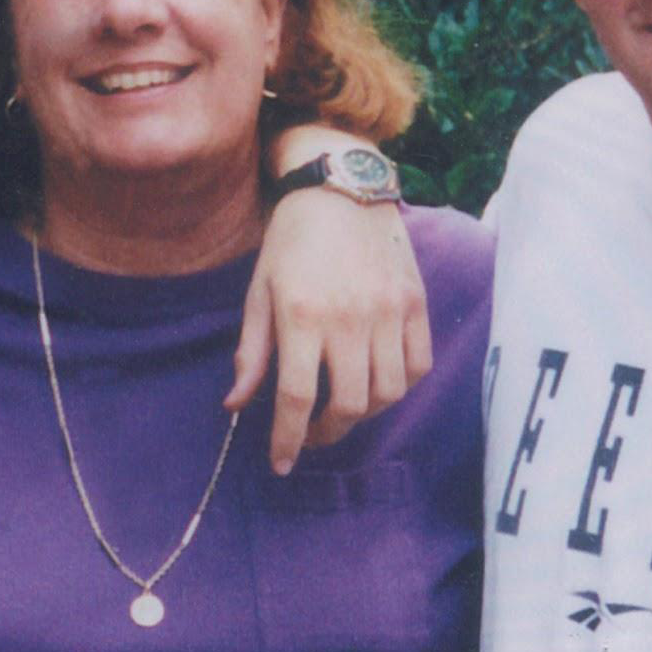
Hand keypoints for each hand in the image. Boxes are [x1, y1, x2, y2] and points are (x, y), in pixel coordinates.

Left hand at [228, 187, 431, 473]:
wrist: (342, 188)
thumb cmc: (292, 240)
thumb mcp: (259, 291)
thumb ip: (252, 352)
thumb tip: (235, 405)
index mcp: (302, 315)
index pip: (295, 398)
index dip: (286, 440)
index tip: (280, 463)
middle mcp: (349, 318)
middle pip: (346, 405)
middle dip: (326, 433)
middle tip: (310, 435)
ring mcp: (389, 312)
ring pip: (386, 393)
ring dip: (362, 414)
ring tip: (341, 408)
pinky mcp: (416, 304)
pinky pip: (417, 367)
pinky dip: (398, 387)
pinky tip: (376, 384)